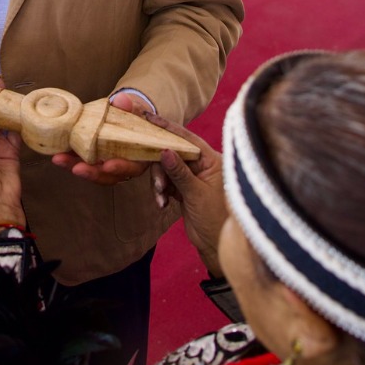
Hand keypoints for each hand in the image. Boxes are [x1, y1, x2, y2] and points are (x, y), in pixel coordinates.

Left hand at [49, 92, 152, 184]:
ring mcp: (106, 165)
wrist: (124, 117)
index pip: (132, 168)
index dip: (121, 168)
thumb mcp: (133, 110)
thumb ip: (128, 106)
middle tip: (77, 168)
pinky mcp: (92, 161)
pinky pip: (81, 164)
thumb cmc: (131, 117)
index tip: (108, 165)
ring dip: (74, 167)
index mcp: (138, 157)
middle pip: (108, 176)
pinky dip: (70, 161)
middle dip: (91, 173)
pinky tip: (57, 155)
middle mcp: (123, 166)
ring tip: (60, 160)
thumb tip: (121, 100)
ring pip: (92, 173)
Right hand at [146, 115, 225, 273]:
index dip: (168, 128)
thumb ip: (180, 172)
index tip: (148, 118)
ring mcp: (194, 176)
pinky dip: (162, 191)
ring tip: (162, 197)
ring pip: (168, 168)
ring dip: (161, 182)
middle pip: (174, 152)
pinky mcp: (185, 189)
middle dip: (161, 166)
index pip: (188, 138)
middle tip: (156, 181)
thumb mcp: (197, 194)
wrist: (216, 246)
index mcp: (213, 160)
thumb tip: (165, 150)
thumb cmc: (215, 220)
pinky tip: (163, 204)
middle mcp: (204, 164)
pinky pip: (167, 182)